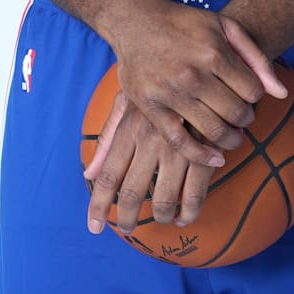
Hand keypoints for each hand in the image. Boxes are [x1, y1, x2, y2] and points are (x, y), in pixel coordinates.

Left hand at [84, 93, 221, 235]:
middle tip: (127, 229)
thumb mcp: (128, 103)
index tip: (94, 227)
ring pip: (165, 201)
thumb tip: (88, 174)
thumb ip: (108, 140)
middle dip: (127, 219)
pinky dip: (189, 213)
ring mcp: (178, 149)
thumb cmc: (161, 84)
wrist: (201, 64)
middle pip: (131, 194)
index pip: (108, 176)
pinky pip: (195, 196)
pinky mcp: (204, 154)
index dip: (99, 205)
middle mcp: (149, 141)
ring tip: (164, 220)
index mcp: (129, 130)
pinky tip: (186, 217)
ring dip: (163, 217)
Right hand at [104, 0, 287, 161]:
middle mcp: (192, 75)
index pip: (253, 91)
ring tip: (232, 136)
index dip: (257, 97)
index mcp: (214, 53)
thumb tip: (282, 94)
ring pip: (214, 130)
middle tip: (242, 117)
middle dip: (246, 119)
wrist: (136, 22)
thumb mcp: (226, 27)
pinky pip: (179, 141)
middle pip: (237, 113)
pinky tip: (217, 159)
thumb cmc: (185, 24)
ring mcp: (170, 93)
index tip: (248, 95)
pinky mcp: (151, 107)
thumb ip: (256, 58)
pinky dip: (201, 155)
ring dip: (231, 139)